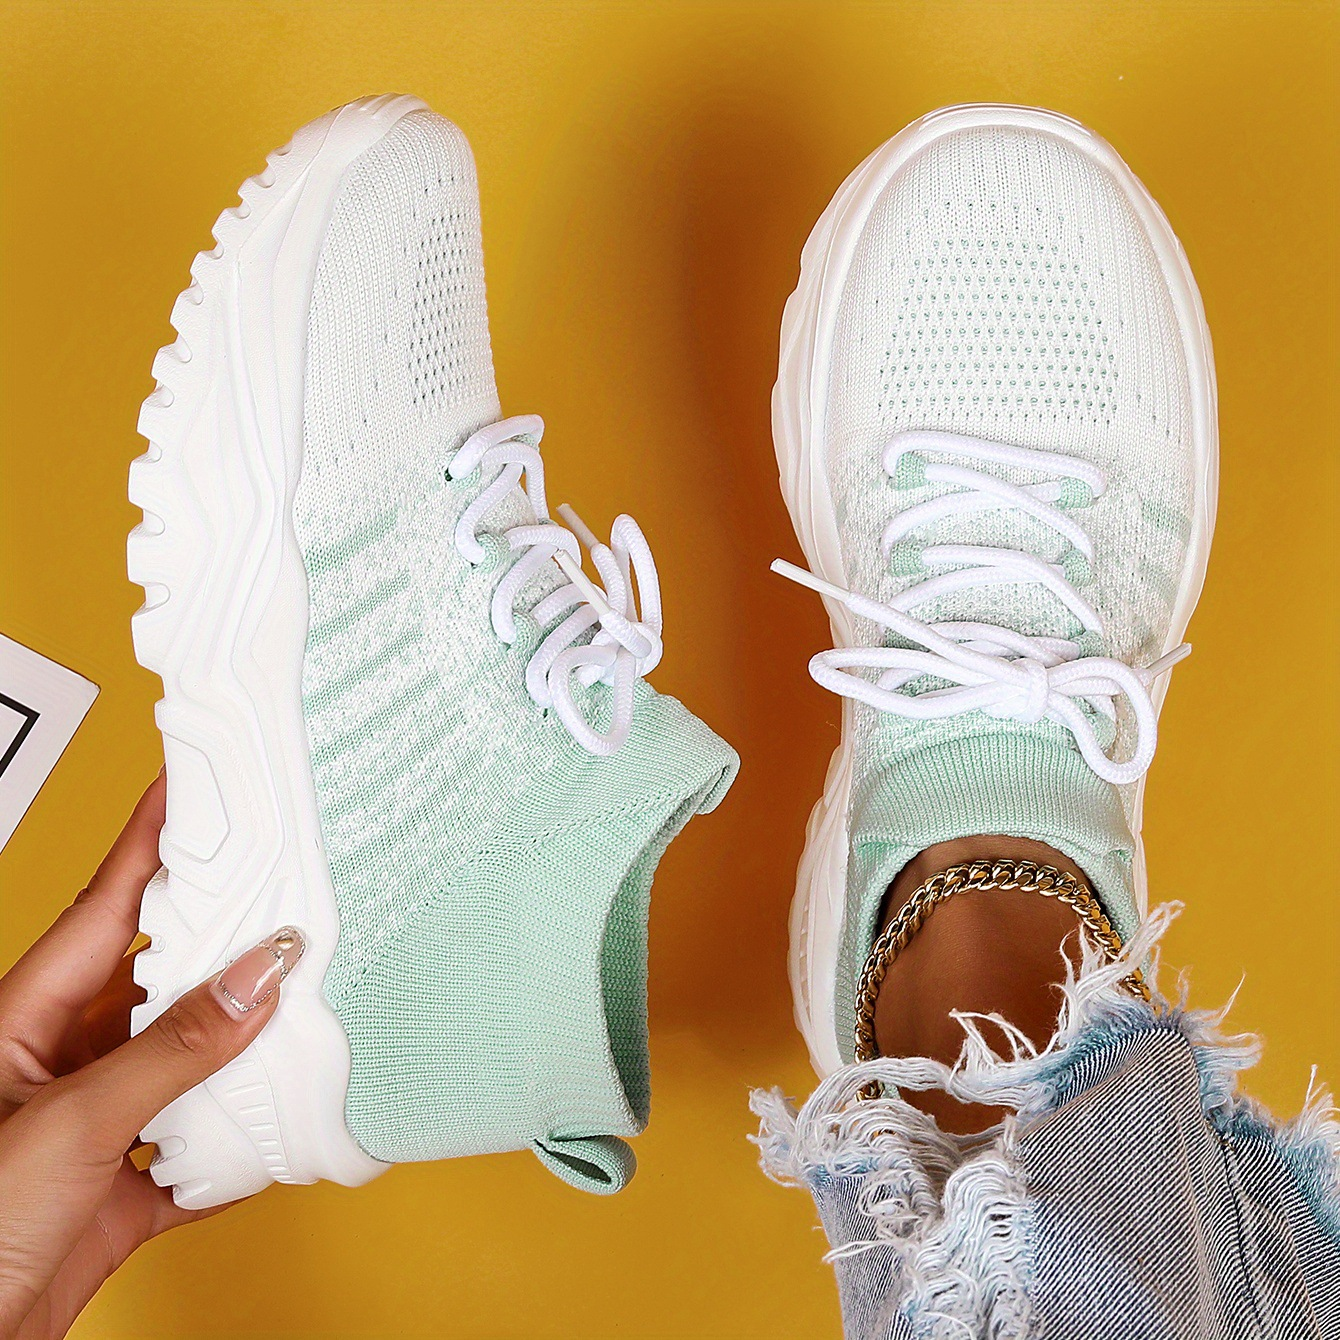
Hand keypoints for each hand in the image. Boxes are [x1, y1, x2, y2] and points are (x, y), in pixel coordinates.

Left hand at [0, 773, 301, 1338]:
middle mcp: (65, 1058)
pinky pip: (201, 1143)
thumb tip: (258, 978)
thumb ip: (172, 1050)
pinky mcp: (121, 1186)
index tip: (197, 780)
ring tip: (307, 1003)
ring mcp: (97, 1122)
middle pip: (163, 973)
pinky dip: (245, 1136)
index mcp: (27, 1018)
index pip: (108, 902)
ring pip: (190, 1056)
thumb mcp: (70, 1125)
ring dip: (246, 1041)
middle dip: (226, 934)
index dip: (154, 836)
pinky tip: (283, 1124)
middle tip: (289, 891)